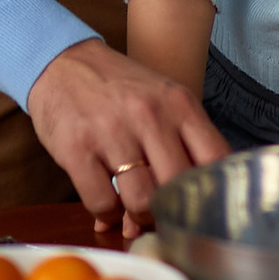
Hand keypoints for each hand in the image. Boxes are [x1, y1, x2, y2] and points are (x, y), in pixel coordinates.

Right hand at [26, 39, 229, 234]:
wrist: (63, 62)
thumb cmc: (119, 88)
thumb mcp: (162, 99)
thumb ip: (182, 144)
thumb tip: (192, 202)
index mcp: (179, 104)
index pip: (215, 159)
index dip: (214, 192)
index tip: (204, 207)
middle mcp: (150, 115)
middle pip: (177, 187)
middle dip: (171, 211)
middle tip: (161, 215)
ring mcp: (112, 132)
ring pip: (142, 201)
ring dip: (138, 217)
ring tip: (132, 211)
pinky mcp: (77, 149)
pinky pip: (103, 203)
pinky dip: (106, 214)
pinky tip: (106, 205)